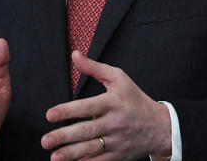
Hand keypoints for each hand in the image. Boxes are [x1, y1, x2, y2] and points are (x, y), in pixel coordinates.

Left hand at [41, 51, 171, 160]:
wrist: (160, 127)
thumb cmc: (135, 99)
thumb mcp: (119, 78)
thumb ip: (94, 68)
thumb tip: (75, 55)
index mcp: (113, 102)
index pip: (88, 107)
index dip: (68, 111)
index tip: (50, 115)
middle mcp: (115, 122)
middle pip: (86, 130)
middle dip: (64, 136)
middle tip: (45, 140)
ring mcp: (117, 141)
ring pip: (91, 149)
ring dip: (71, 154)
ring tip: (54, 156)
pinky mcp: (118, 156)